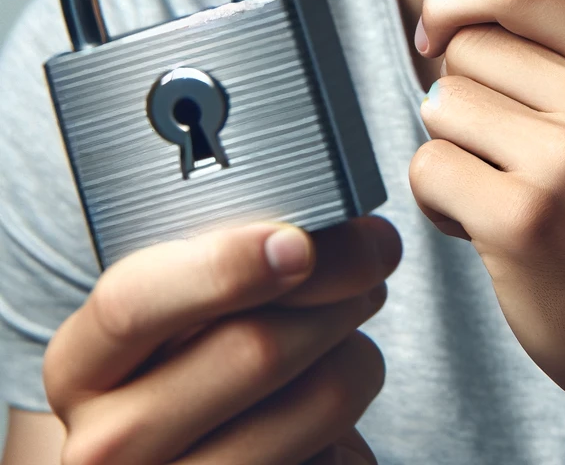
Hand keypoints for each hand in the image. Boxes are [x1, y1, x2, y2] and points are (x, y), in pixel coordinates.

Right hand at [43, 216, 401, 464]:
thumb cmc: (200, 367)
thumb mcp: (184, 311)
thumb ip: (240, 260)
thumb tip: (354, 233)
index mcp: (82, 365)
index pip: (134, 303)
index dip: (225, 267)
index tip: (297, 243)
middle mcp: (107, 445)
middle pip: (256, 348)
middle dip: (339, 289)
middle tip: (371, 263)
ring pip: (321, 396)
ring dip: (358, 352)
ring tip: (346, 341)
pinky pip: (342, 451)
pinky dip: (354, 419)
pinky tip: (327, 419)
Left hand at [410, 0, 564, 423]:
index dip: (462, 4)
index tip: (450, 38)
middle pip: (465, 50)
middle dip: (468, 96)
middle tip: (507, 145)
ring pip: (441, 107)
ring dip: (454, 150)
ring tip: (504, 185)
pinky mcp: (520, 222)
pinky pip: (428, 169)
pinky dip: (441, 203)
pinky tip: (485, 225)